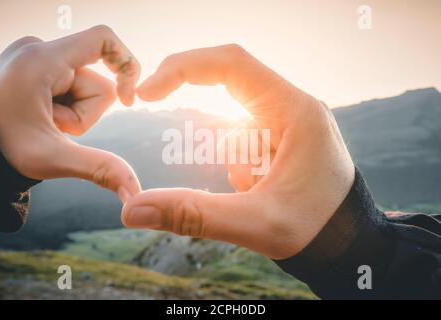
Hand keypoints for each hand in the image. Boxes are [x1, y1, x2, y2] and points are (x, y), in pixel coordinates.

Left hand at [0, 25, 141, 202]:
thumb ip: (99, 169)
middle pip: (96, 81)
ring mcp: (34, 57)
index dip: (127, 65)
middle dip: (86, 113)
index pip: (103, 39)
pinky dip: (64, 107)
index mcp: (42, 60)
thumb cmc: (0, 148)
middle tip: (53, 127)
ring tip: (44, 123)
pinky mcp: (34, 65)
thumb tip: (135, 193)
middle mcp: (38, 50)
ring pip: (84, 87)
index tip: (129, 100)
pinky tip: (42, 117)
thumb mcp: (52, 158)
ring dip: (73, 113)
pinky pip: (69, 85)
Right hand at [122, 44, 354, 258]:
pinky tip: (263, 189)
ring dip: (234, 160)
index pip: (232, 64)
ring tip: (262, 192)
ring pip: (234, 124)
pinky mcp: (283, 137)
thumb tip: (132, 210)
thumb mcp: (255, 223)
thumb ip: (194, 214)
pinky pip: (244, 139)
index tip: (148, 92)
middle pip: (230, 91)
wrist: (348, 243)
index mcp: (296, 111)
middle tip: (211, 162)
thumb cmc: (316, 230)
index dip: (184, 68)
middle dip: (207, 129)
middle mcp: (294, 107)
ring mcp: (289, 121)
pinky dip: (240, 164)